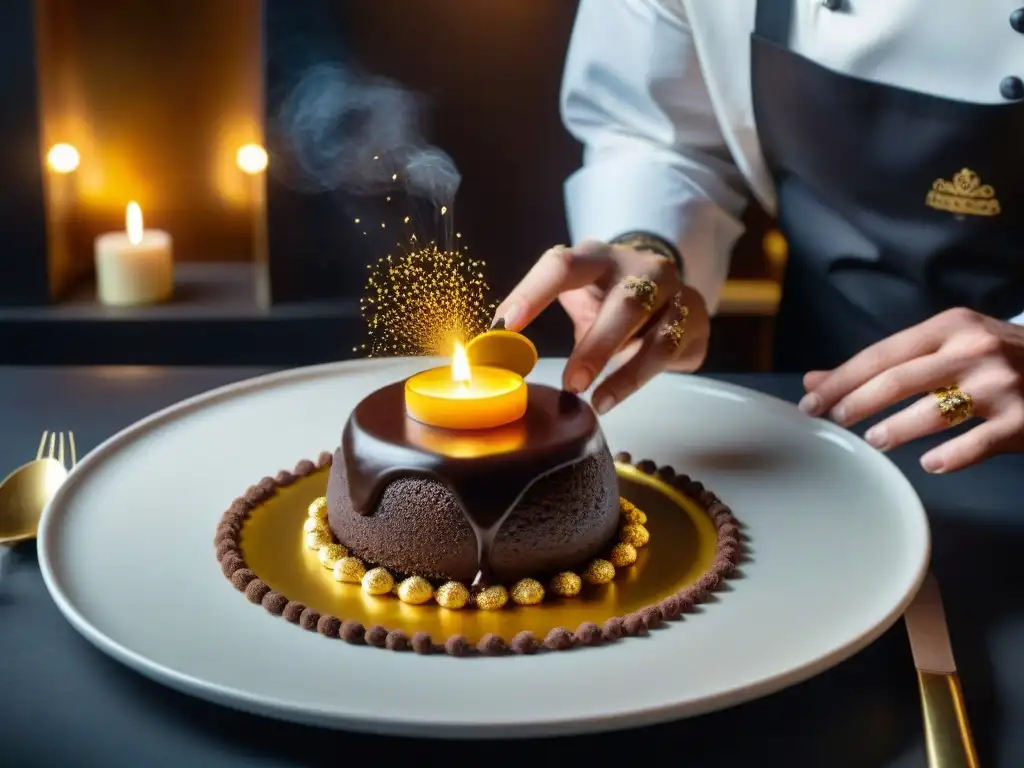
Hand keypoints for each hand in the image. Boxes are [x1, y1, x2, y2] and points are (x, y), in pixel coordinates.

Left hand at [492, 240, 709, 413]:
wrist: (666, 289)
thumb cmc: (607, 296)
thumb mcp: (577, 295)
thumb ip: (541, 312)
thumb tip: (494, 349)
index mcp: (599, 257)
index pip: (562, 265)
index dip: (533, 293)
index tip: (505, 326)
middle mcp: (642, 269)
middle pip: (625, 303)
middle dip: (597, 345)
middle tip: (572, 382)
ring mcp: (676, 293)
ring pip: (657, 335)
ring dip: (625, 372)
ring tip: (596, 399)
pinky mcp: (695, 321)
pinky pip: (671, 353)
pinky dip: (638, 378)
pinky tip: (611, 396)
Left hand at [798, 308, 1023, 472]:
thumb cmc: (994, 357)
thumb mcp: (944, 344)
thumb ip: (883, 363)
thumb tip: (815, 380)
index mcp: (949, 328)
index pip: (880, 355)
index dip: (841, 380)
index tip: (811, 402)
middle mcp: (973, 350)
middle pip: (899, 380)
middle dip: (858, 403)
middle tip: (834, 422)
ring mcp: (1001, 385)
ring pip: (935, 411)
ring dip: (898, 428)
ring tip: (875, 440)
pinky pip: (980, 442)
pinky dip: (953, 456)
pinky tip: (931, 465)